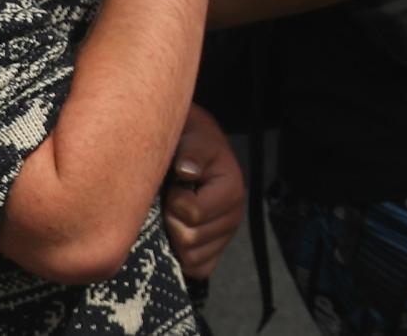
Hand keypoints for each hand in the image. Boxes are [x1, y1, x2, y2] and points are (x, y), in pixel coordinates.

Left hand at [160, 106, 244, 281]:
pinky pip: (198, 269)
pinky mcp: (216, 250)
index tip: (174, 185)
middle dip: (172, 221)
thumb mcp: (193, 137)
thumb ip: (193, 150)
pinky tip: (179, 234)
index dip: (175, 201)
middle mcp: (235, 215)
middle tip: (171, 200)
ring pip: (192, 257)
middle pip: (191, 240)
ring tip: (176, 214)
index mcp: (233, 189)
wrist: (193, 149)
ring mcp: (226, 235)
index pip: (194, 214)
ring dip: (175, 238)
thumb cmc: (191, 142)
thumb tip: (187, 170)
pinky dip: (183, 258)